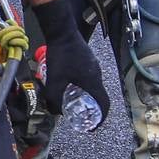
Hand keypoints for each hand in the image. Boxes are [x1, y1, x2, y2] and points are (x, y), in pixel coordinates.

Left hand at [32, 0, 109, 122]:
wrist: (62, 31)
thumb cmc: (60, 56)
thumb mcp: (54, 81)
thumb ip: (54, 99)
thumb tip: (55, 112)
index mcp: (93, 82)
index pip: (104, 104)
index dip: (100, 118)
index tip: (93, 127)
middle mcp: (97, 74)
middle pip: (99, 96)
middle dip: (92, 109)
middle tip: (81, 115)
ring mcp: (94, 66)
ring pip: (93, 86)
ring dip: (86, 96)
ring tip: (74, 101)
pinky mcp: (88, 59)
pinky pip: (89, 77)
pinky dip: (83, 85)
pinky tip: (69, 84)